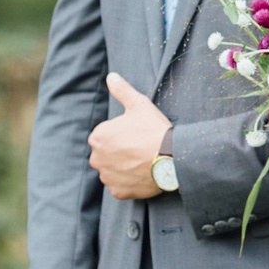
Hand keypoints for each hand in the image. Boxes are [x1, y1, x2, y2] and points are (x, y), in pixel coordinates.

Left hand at [89, 74, 170, 200]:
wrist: (172, 158)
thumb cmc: (154, 129)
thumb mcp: (138, 104)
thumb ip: (121, 90)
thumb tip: (111, 76)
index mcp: (98, 137)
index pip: (105, 137)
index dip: (121, 135)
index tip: (136, 136)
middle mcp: (97, 158)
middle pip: (106, 155)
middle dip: (119, 153)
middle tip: (140, 150)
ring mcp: (107, 177)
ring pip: (112, 171)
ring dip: (123, 168)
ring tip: (142, 162)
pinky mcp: (118, 192)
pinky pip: (120, 187)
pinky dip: (129, 183)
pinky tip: (142, 175)